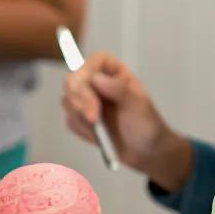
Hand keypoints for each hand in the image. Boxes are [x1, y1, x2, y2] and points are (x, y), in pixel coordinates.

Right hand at [61, 51, 191, 185]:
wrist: (145, 152)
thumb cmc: (147, 125)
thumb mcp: (139, 106)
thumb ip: (120, 90)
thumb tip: (99, 79)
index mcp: (114, 73)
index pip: (94, 61)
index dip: (86, 72)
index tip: (92, 92)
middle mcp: (98, 84)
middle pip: (73, 80)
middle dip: (80, 101)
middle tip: (94, 120)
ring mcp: (87, 102)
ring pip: (68, 101)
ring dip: (81, 117)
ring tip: (100, 130)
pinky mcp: (82, 119)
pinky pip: (71, 121)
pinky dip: (82, 130)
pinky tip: (97, 137)